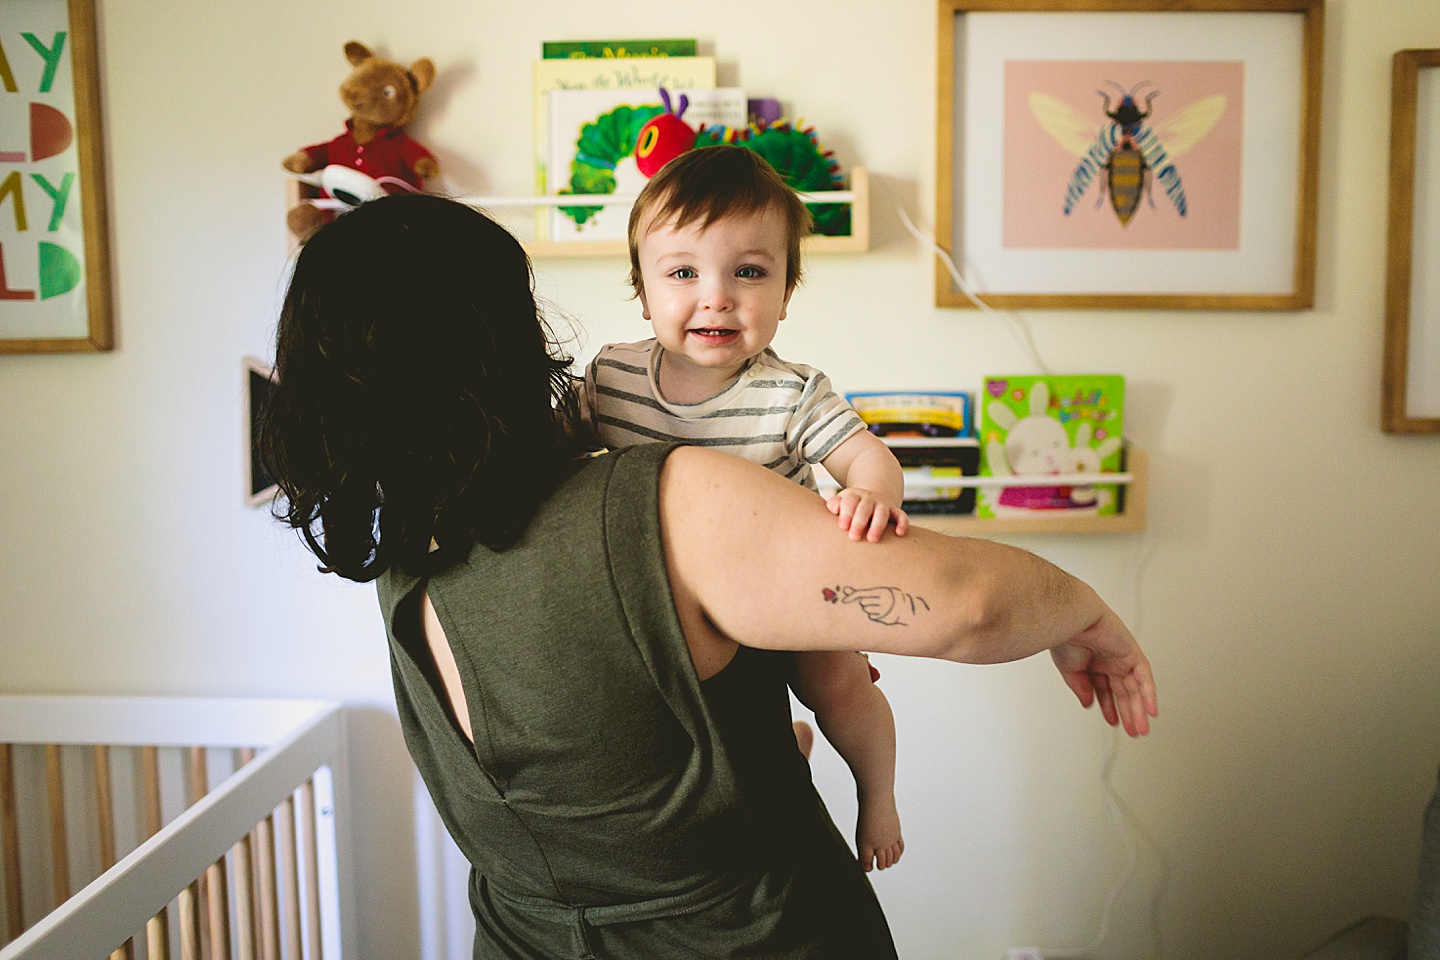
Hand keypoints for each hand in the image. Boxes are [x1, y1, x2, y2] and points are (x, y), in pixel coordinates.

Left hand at [826, 487, 909, 542]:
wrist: (871, 497)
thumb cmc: (851, 507)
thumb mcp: (841, 502)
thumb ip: (835, 504)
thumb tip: (834, 508)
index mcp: (854, 496)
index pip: (850, 501)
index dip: (847, 513)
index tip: (842, 527)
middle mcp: (869, 499)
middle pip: (865, 508)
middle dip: (860, 522)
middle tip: (854, 537)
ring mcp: (883, 504)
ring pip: (882, 513)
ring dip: (878, 525)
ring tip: (872, 539)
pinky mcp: (894, 511)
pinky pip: (901, 515)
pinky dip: (902, 522)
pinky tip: (899, 533)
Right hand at [1049, 608, 1157, 735]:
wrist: (1072, 620)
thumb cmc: (1066, 637)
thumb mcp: (1070, 671)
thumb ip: (1081, 688)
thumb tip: (1089, 703)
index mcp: (1093, 662)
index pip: (1105, 690)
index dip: (1109, 707)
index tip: (1113, 721)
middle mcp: (1109, 660)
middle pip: (1123, 692)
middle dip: (1128, 713)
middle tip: (1133, 731)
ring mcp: (1122, 657)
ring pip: (1135, 688)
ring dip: (1138, 710)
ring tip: (1140, 728)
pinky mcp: (1133, 653)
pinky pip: (1145, 677)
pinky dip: (1148, 695)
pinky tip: (1150, 711)